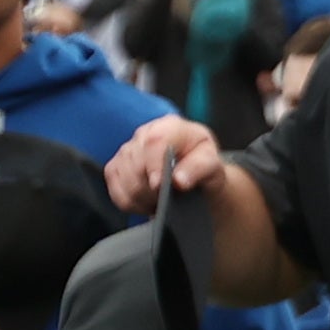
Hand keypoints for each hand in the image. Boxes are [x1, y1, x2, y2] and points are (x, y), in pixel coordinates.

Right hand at [103, 112, 221, 213]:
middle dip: (150, 189)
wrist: (196, 176)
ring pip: (123, 180)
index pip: (154, 142)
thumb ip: (199, 168)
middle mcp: (145, 134)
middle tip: (167, 199)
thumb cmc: (203, 166)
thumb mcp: (213, 165)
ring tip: (159, 200)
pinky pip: (115, 191)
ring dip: (142, 198)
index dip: (153, 165)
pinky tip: (147, 202)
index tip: (158, 186)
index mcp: (170, 126)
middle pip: (134, 164)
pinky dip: (131, 203)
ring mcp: (127, 150)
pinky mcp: (116, 167)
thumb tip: (179, 180)